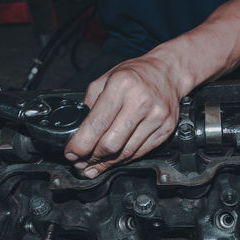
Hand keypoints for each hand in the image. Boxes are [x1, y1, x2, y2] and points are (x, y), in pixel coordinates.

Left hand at [64, 55, 180, 177]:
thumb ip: (91, 104)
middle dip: (92, 157)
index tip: (71, 153)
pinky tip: (112, 160)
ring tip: (94, 165)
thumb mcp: (106, 79)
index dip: (81, 144)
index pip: (97, 123)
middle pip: (111, 143)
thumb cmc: (136, 75)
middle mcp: (141, 101)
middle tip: (81, 161)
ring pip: (125, 152)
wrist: (167, 73)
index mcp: (122, 85)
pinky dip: (123, 160)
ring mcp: (156, 117)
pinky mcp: (166, 130)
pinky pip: (140, 152)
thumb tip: (79, 133)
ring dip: (106, 163)